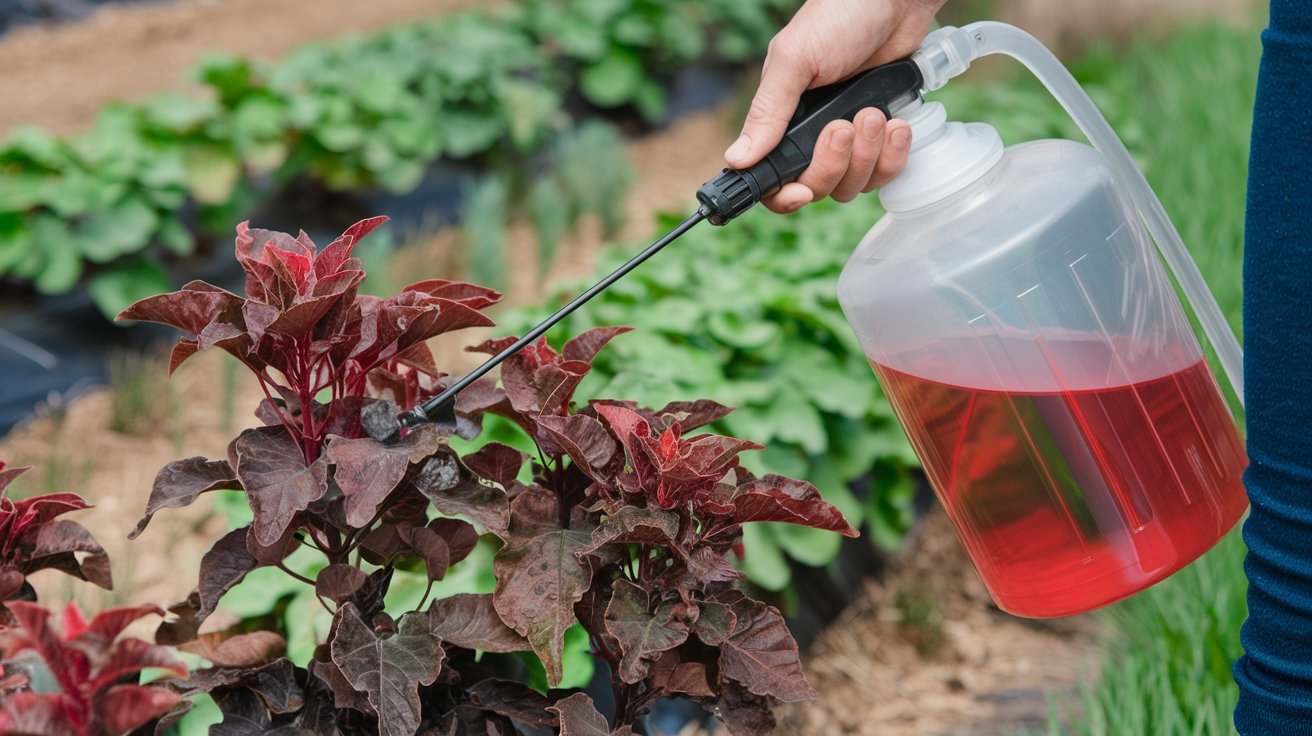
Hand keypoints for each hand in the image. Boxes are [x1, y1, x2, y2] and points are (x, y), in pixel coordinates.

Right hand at [725, 0, 945, 212]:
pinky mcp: (882, 137)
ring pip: (853, 184)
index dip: (784, 196)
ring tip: (874, 114)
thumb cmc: (839, 17)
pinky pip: (886, 172)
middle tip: (845, 125)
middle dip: (835, 163)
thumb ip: (768, 112)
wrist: (895, 1)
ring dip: (868, 155)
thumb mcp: (795, 60)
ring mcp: (850, 140)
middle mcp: (812, 136)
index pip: (773, 180)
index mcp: (782, 121)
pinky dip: (894, 155)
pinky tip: (897, 124)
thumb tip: (736, 159)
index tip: (801, 192)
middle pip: (817, 187)